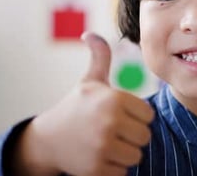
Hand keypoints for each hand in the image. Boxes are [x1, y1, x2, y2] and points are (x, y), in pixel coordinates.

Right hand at [14, 32, 154, 175]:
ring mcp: (102, 147)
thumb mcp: (90, 81)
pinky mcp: (96, 169)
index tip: (121, 115)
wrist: (48, 139)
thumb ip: (100, 57)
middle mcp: (109, 122)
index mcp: (114, 99)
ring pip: (136, 155)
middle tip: (115, 131)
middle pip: (145, 136)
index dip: (137, 116)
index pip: (149, 115)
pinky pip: (123, 171)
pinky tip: (100, 156)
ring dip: (125, 152)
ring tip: (108, 143)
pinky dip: (114, 167)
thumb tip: (91, 34)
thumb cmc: (76, 107)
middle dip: (133, 135)